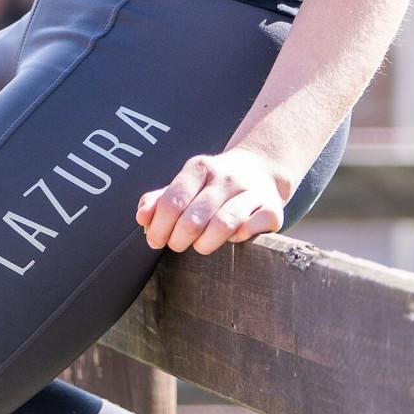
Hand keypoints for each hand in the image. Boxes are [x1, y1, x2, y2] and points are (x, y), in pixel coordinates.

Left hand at [136, 146, 289, 254]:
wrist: (260, 169)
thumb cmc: (214, 185)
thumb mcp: (186, 184)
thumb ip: (160, 200)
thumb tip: (141, 217)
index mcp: (199, 168)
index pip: (173, 201)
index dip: (159, 227)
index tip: (154, 241)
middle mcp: (225, 177)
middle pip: (193, 218)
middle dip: (178, 240)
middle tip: (177, 245)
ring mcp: (250, 191)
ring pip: (222, 225)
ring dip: (204, 244)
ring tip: (200, 246)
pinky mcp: (272, 207)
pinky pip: (251, 229)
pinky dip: (238, 239)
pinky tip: (232, 238)